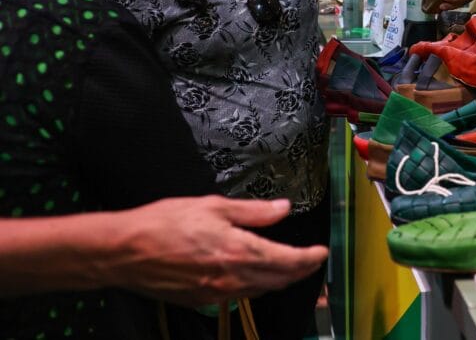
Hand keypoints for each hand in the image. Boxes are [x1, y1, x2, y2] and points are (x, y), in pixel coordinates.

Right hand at [115, 197, 327, 304]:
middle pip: (279, 280)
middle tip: (312, 261)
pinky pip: (239, 295)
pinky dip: (255, 286)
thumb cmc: (164, 223)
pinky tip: (254, 275)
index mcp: (238, 251)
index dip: (309, 258)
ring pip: (261, 290)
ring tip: (290, 267)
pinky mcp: (202, 300)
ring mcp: (217, 293)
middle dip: (300, 271)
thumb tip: (282, 209)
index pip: (287, 261)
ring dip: (279, 280)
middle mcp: (232, 278)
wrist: (124, 252)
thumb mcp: (213, 206)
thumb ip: (253, 211)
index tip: (321, 253)